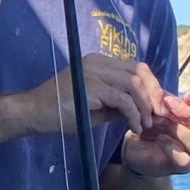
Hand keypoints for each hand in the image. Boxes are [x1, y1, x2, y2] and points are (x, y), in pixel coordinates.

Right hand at [23, 51, 164, 138]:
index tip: (157, 106)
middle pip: (139, 71)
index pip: (135, 67)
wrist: (32, 113)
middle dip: (153, 94)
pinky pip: (122, 99)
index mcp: (99, 62)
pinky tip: (134, 127)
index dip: (151, 85)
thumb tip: (144, 111)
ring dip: (144, 107)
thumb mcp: (97, 107)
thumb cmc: (61, 112)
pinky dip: (133, 114)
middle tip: (157, 115)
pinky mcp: (90, 87)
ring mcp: (93, 72)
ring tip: (145, 125)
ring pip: (133, 85)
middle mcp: (97, 62)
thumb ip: (118, 104)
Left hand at [120, 86, 189, 179]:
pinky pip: (185, 161)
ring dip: (179, 130)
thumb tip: (168, 100)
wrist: (136, 145)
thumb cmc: (152, 121)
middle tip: (169, 104)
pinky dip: (172, 148)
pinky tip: (161, 138)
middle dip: (189, 114)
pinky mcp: (183, 167)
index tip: (187, 94)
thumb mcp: (158, 105)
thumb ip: (166, 100)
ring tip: (161, 121)